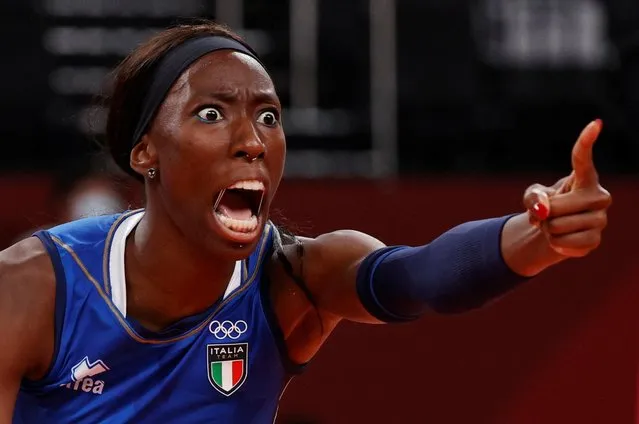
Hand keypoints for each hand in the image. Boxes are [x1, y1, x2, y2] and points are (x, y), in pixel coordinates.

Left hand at [522, 119, 611, 257]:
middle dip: (545, 214)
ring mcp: (601, 220)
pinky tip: (561, 240)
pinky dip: (554, 243)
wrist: (555, 231)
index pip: (584, 159)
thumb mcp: (532, 196)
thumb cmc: (547, 206)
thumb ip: (532, 197)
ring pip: (558, 227)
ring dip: (548, 230)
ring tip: (555, 227)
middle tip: (549, 215)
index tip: (595, 123)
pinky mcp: (596, 240)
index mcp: (585, 179)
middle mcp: (599, 196)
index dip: (586, 141)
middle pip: (558, 207)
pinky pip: (564, 243)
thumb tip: (543, 210)